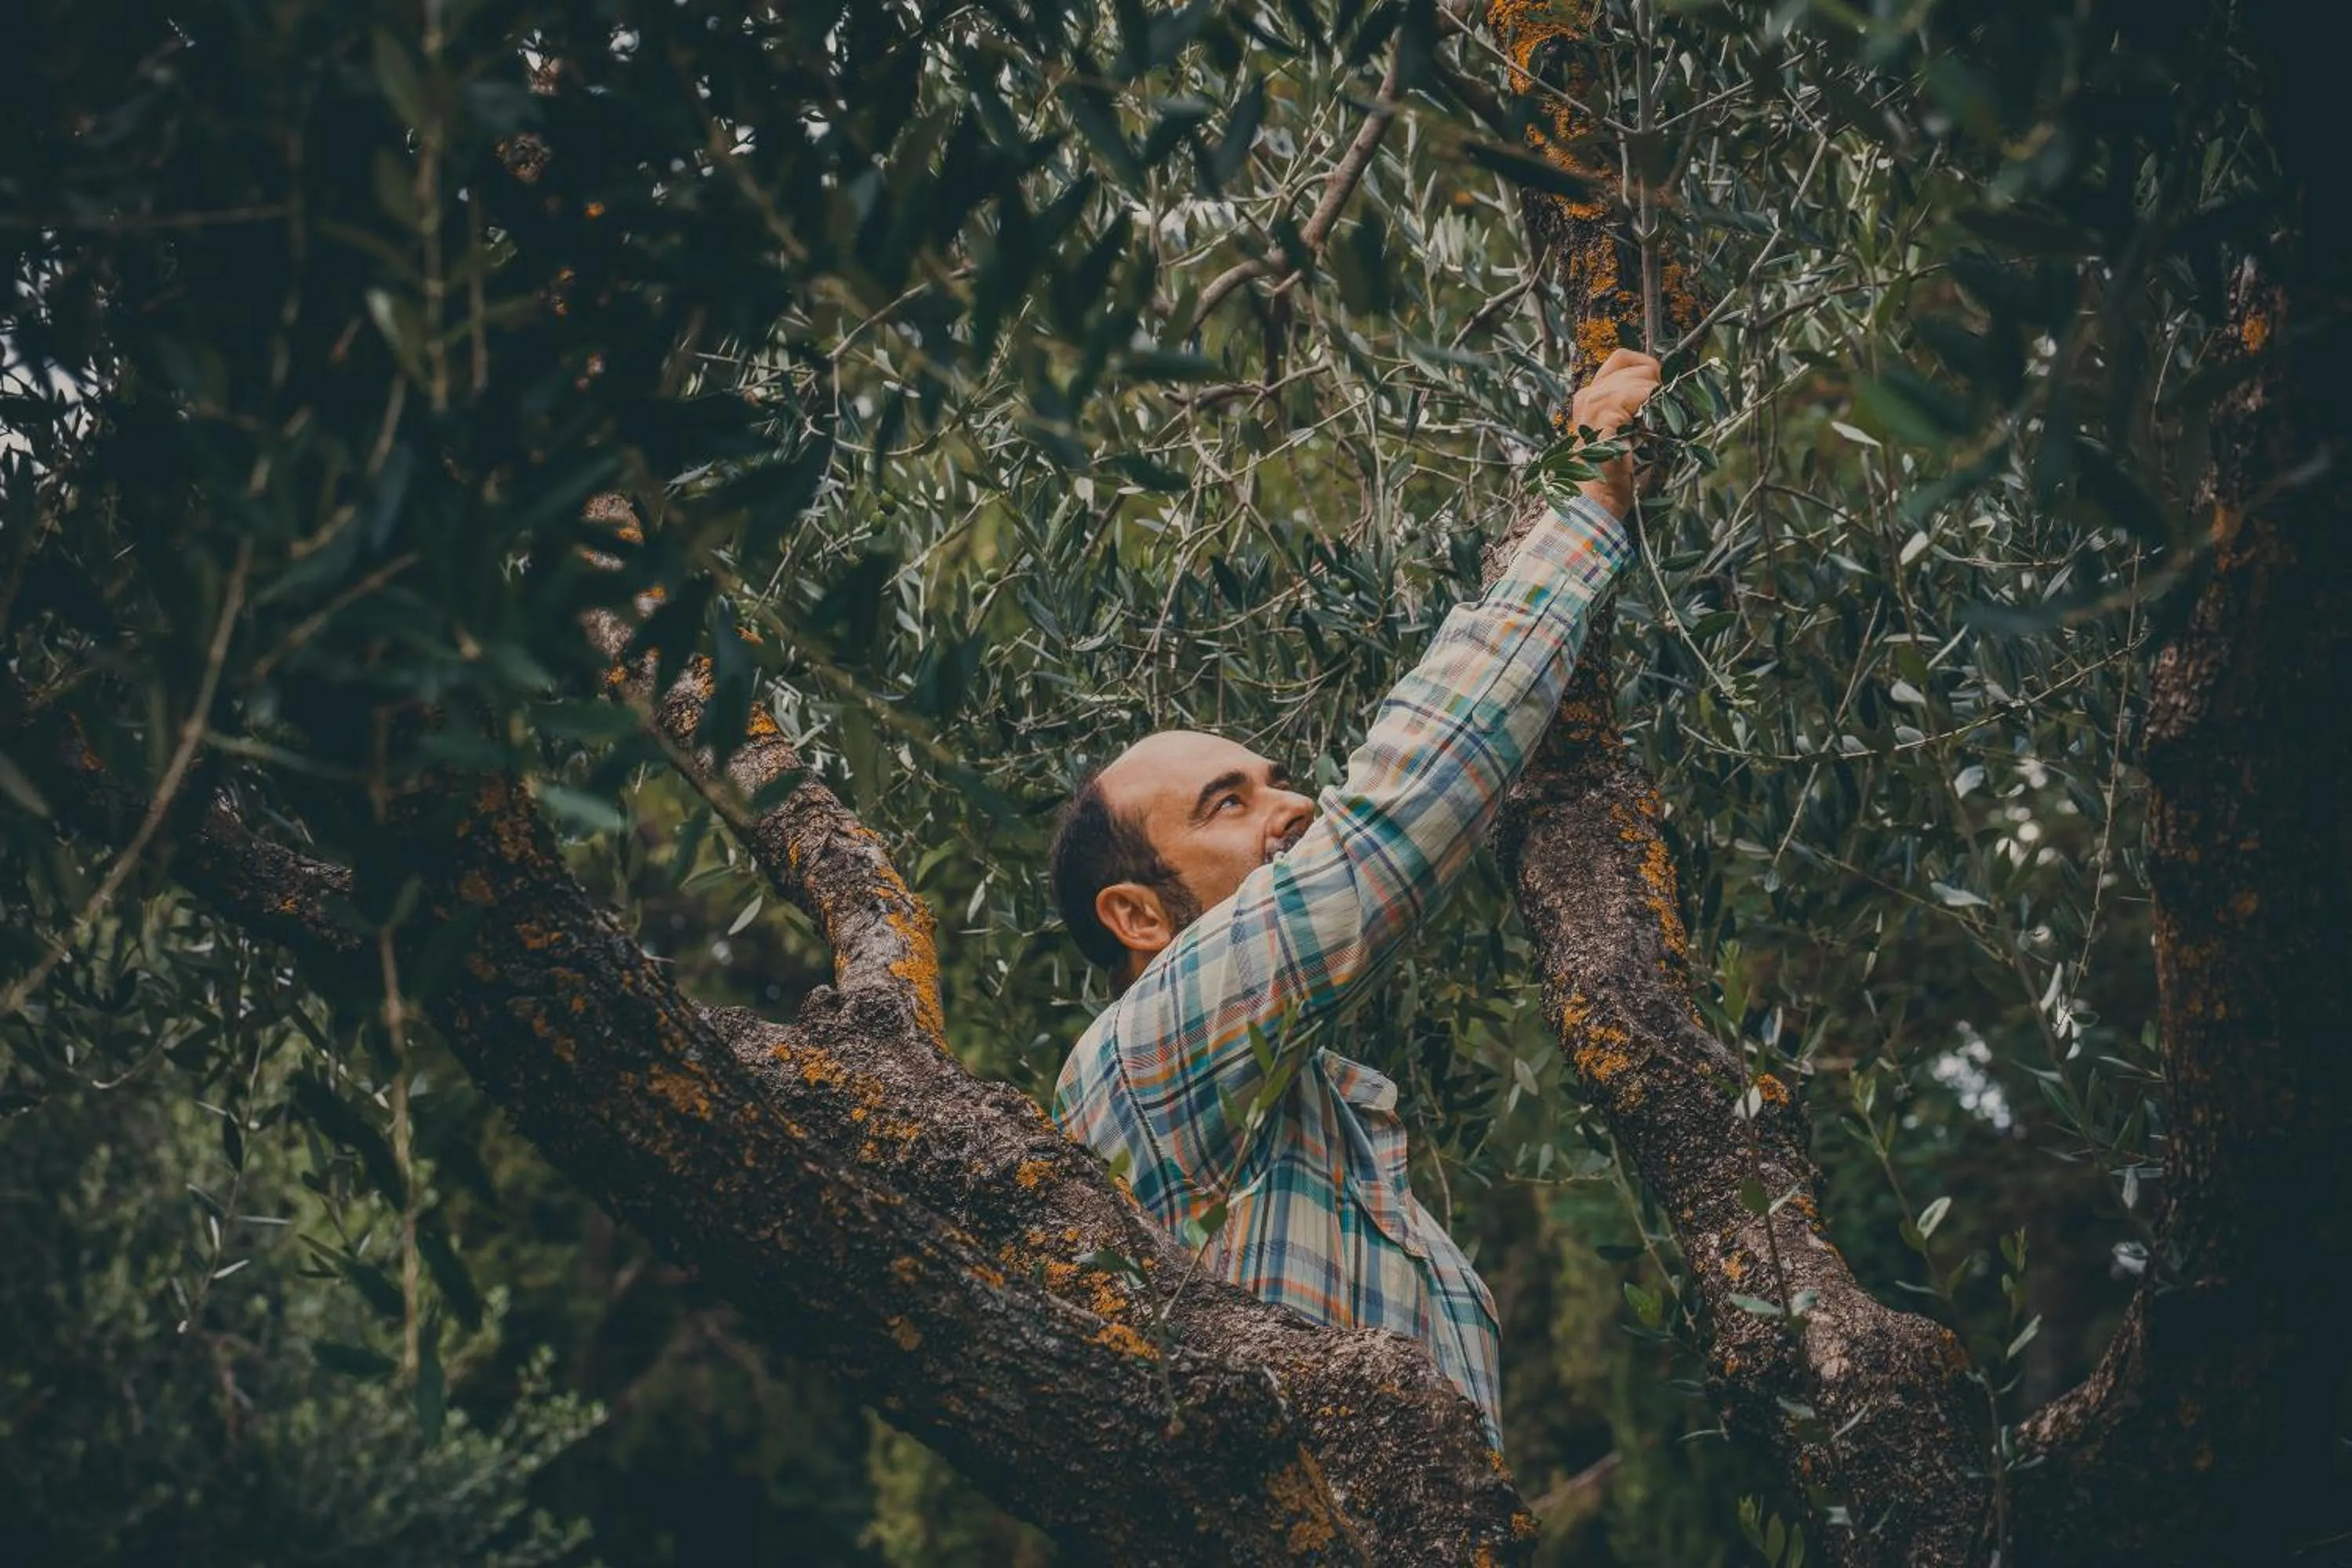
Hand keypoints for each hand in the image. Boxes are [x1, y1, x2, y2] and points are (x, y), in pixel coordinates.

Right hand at [1569, 348, 1662, 519]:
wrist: (1597, 500)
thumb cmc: (1616, 474)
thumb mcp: (1628, 433)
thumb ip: (1637, 409)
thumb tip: (1664, 392)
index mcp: (1591, 397)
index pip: (1621, 358)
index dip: (1645, 367)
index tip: (1657, 392)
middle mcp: (1588, 394)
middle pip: (1631, 362)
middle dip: (1654, 380)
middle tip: (1658, 410)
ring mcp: (1593, 401)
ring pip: (1640, 375)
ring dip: (1655, 396)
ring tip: (1650, 424)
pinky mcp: (1602, 413)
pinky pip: (1640, 393)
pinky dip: (1651, 405)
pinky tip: (1647, 425)